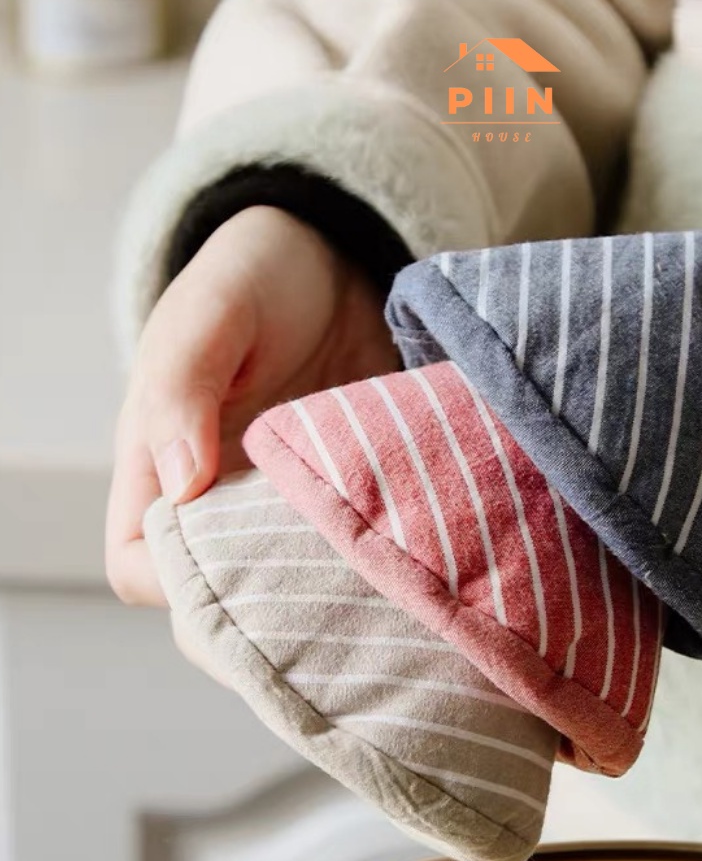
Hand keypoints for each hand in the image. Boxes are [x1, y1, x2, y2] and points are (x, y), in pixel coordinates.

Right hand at [106, 206, 397, 605]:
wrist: (334, 262)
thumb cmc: (254, 277)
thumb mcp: (212, 316)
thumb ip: (183, 390)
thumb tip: (182, 483)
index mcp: (161, 462)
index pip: (139, 562)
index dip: (174, 582)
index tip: (238, 566)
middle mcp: (218, 494)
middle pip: (218, 588)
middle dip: (262, 598)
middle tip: (322, 570)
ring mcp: (280, 497)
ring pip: (286, 575)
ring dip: (321, 577)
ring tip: (366, 558)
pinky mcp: (337, 489)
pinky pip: (345, 541)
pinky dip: (368, 546)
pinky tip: (402, 536)